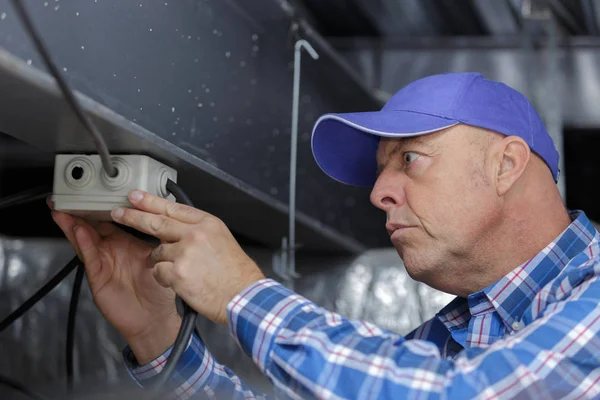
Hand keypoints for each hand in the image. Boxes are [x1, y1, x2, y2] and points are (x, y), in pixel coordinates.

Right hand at [50, 202, 181, 363]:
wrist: (153, 318)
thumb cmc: (157, 291)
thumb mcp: (158, 258)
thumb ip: (154, 238)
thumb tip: (160, 215)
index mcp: (127, 243)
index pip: (112, 221)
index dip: (103, 207)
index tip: (96, 191)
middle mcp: (113, 250)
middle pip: (93, 227)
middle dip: (80, 212)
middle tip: (69, 197)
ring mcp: (103, 262)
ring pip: (85, 239)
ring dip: (74, 225)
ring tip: (65, 211)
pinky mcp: (97, 276)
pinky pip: (90, 256)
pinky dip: (83, 243)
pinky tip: (78, 232)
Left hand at [110, 190, 264, 324]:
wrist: (242, 295)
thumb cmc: (235, 272)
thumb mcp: (222, 239)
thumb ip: (198, 230)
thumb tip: (175, 228)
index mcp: (207, 223)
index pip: (173, 208)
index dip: (151, 201)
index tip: (136, 196)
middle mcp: (195, 234)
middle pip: (157, 222)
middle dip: (134, 216)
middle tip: (118, 212)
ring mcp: (185, 253)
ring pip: (157, 252)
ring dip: (161, 261)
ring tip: (180, 270)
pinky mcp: (177, 272)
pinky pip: (158, 271)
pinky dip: (164, 278)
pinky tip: (180, 282)